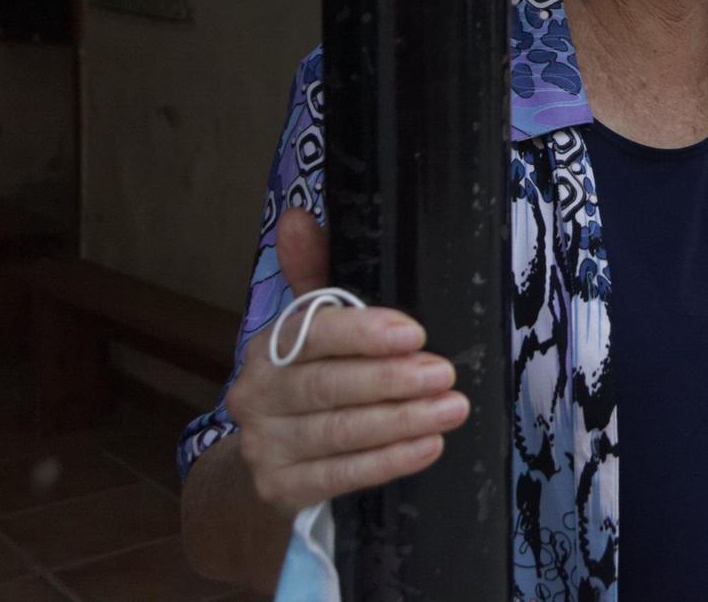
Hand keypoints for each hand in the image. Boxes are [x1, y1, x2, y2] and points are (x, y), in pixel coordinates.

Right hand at [223, 208, 467, 513]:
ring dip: (401, 422)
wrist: (272, 460)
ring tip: (451, 409)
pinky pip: (339, 476)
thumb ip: (315, 273)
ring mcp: (264, 445)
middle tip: (445, 374)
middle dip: (391, 380)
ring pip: (338, 432)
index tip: (414, 332)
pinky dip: (387, 462)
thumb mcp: (314, 326)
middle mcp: (255, 394)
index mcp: (267, 346)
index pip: (311, 333)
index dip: (362, 332)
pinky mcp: (280, 489)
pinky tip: (428, 448)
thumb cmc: (309, 377)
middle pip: (327, 386)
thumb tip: (298, 218)